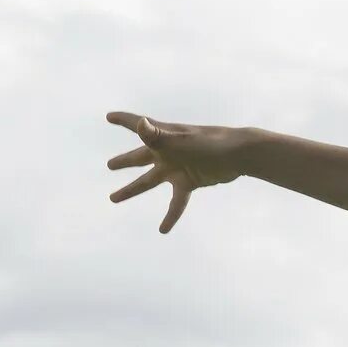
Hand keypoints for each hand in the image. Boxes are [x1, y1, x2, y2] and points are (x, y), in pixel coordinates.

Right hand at [104, 112, 246, 233]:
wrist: (238, 155)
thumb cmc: (210, 143)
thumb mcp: (180, 141)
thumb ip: (158, 135)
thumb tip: (140, 122)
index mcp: (163, 137)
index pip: (138, 125)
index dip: (123, 120)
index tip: (109, 116)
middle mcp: (166, 151)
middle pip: (139, 157)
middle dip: (124, 161)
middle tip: (110, 165)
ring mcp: (177, 167)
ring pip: (149, 181)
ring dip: (132, 190)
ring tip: (114, 198)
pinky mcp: (188, 182)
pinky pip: (175, 202)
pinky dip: (170, 215)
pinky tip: (163, 230)